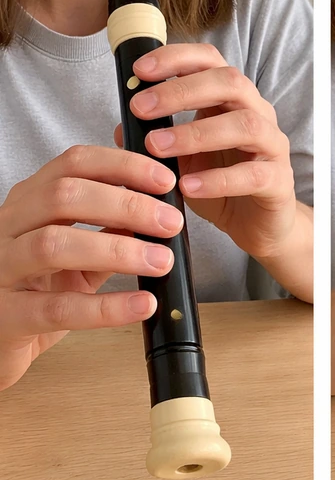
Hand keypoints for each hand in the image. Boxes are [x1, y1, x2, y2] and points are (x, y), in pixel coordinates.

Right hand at [0, 146, 175, 390]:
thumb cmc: (37, 288)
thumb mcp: (77, 251)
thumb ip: (111, 230)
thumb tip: (160, 213)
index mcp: (30, 202)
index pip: (74, 163)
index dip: (123, 165)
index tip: (166, 181)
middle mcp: (8, 226)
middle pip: (64, 196)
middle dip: (127, 205)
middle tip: (172, 223)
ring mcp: (0, 269)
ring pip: (54, 245)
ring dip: (118, 251)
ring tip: (162, 262)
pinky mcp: (5, 316)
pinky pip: (56, 308)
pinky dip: (106, 308)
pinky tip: (143, 305)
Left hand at [121, 43, 298, 261]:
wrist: (256, 225)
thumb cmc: (219, 185)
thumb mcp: (181, 159)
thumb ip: (155, 140)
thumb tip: (121, 128)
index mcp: (233, 100)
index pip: (212, 61)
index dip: (177, 58)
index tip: (139, 71)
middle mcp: (258, 114)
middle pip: (231, 82)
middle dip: (182, 91)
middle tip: (141, 107)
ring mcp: (273, 146)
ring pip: (246, 124)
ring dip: (197, 133)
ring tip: (158, 147)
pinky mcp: (279, 181)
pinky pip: (253, 175)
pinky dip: (217, 180)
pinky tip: (187, 186)